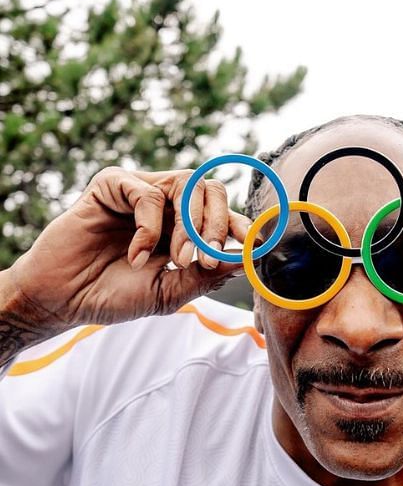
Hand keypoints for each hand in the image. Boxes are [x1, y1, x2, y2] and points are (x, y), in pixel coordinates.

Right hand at [5, 166, 249, 336]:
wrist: (65, 300)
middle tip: (205, 258)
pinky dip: (149, 226)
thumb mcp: (171, 291)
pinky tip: (136, 254)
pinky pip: (148, 193)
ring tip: (176, 260)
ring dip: (189, 226)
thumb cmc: (115, 296)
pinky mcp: (113, 185)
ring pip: (188, 185)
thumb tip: (246, 256)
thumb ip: (207, 274)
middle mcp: (166, 204)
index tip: (253, 241)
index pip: (223, 214)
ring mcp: (140, 191)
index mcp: (183, 226)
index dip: (241, 224)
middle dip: (217, 224)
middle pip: (212, 190)